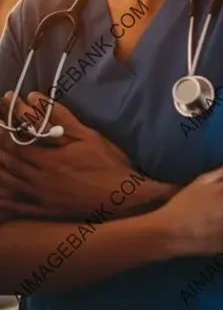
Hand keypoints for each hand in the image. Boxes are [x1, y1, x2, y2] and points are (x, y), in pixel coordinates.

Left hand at [0, 91, 178, 221]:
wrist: (124, 197)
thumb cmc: (108, 163)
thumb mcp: (88, 136)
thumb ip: (59, 117)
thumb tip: (34, 98)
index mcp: (48, 160)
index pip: (16, 142)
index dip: (4, 128)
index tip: (0, 113)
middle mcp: (39, 180)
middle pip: (9, 162)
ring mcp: (41, 198)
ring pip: (9, 184)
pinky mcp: (46, 211)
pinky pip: (18, 206)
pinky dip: (4, 199)